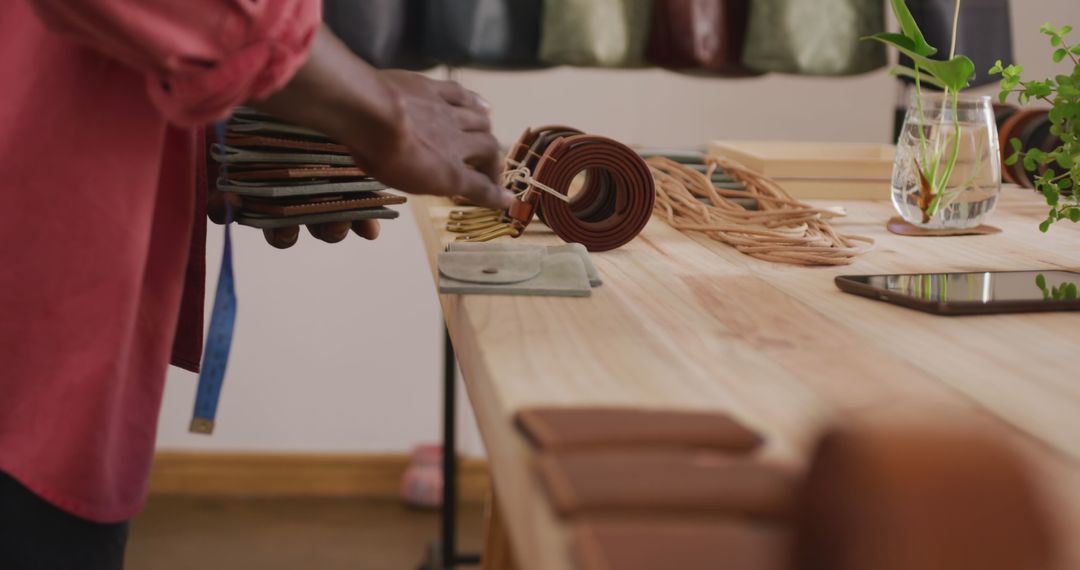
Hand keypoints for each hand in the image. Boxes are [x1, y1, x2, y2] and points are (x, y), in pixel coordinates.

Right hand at [253, 26, 513, 210]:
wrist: (369, 113)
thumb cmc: (353, 100)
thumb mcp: (354, 90)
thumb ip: (349, 91)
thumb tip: (320, 84)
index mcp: (423, 92)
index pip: (455, 96)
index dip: (470, 104)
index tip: (483, 108)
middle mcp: (445, 114)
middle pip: (478, 121)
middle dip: (485, 132)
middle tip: (489, 147)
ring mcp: (452, 142)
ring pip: (486, 149)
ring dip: (492, 162)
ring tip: (494, 175)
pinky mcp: (452, 171)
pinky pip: (481, 184)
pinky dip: (496, 195)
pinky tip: (507, 204)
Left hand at [348, 70, 511, 209]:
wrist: (369, 113)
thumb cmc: (386, 156)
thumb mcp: (419, 185)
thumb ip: (457, 191)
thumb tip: (500, 198)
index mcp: (449, 169)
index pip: (479, 185)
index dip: (494, 194)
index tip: (507, 200)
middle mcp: (455, 139)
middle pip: (486, 147)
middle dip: (492, 160)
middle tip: (490, 168)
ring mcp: (443, 111)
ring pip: (477, 119)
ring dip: (487, 129)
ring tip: (490, 134)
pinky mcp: (429, 88)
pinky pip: (459, 93)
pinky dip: (474, 100)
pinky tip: (483, 104)